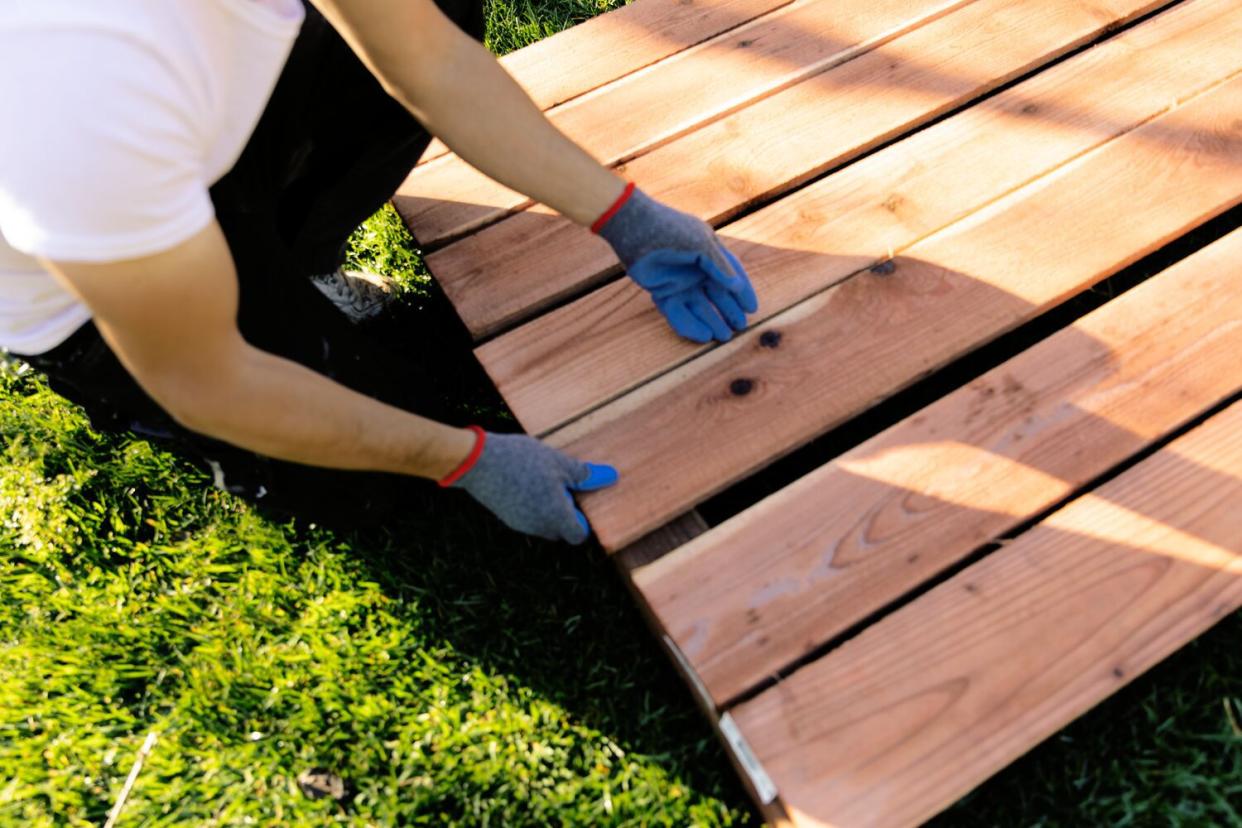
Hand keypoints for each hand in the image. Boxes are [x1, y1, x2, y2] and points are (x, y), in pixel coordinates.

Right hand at [443, 428, 617, 543]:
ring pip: (543, 522)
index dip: (584, 519)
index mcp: (556, 517)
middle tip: (564, 484)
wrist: (476, 462)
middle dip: (567, 512)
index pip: (579, 535)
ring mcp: (520, 523)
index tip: (580, 496)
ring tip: (544, 478)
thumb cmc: (522, 460)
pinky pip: (527, 516)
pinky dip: (532, 504)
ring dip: (548, 507)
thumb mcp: (559, 462)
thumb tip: (611, 477)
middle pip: (562, 530)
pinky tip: (526, 479)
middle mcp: (539, 526)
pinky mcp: (506, 516)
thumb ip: (585, 474)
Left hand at [595, 185, 757, 342]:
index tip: (752, 309)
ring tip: (723, 336)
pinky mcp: (661, 293)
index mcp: (709, 254)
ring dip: (711, 321)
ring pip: (699, 307)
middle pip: (716, 295)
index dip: (742, 292)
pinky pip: (678, 313)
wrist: (636, 229)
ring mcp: (679, 282)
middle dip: (728, 311)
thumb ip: (721, 266)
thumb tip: (737, 287)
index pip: (731, 275)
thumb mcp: (702, 245)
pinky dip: (690, 325)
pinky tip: (703, 335)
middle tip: (740, 327)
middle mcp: (696, 270)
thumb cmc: (672, 231)